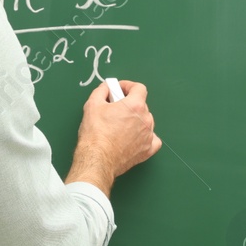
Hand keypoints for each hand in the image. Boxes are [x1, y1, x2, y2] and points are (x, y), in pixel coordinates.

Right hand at [65, 79, 160, 195]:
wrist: (98, 159)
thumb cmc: (96, 134)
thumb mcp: (93, 104)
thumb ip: (101, 91)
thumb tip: (105, 87)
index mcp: (135, 106)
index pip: (139, 88)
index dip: (128, 86)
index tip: (119, 89)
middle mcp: (146, 119)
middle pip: (141, 105)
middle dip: (129, 104)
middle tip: (115, 108)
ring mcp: (148, 135)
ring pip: (146, 121)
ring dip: (136, 119)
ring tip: (120, 124)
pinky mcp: (147, 150)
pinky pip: (152, 139)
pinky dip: (145, 136)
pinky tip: (135, 136)